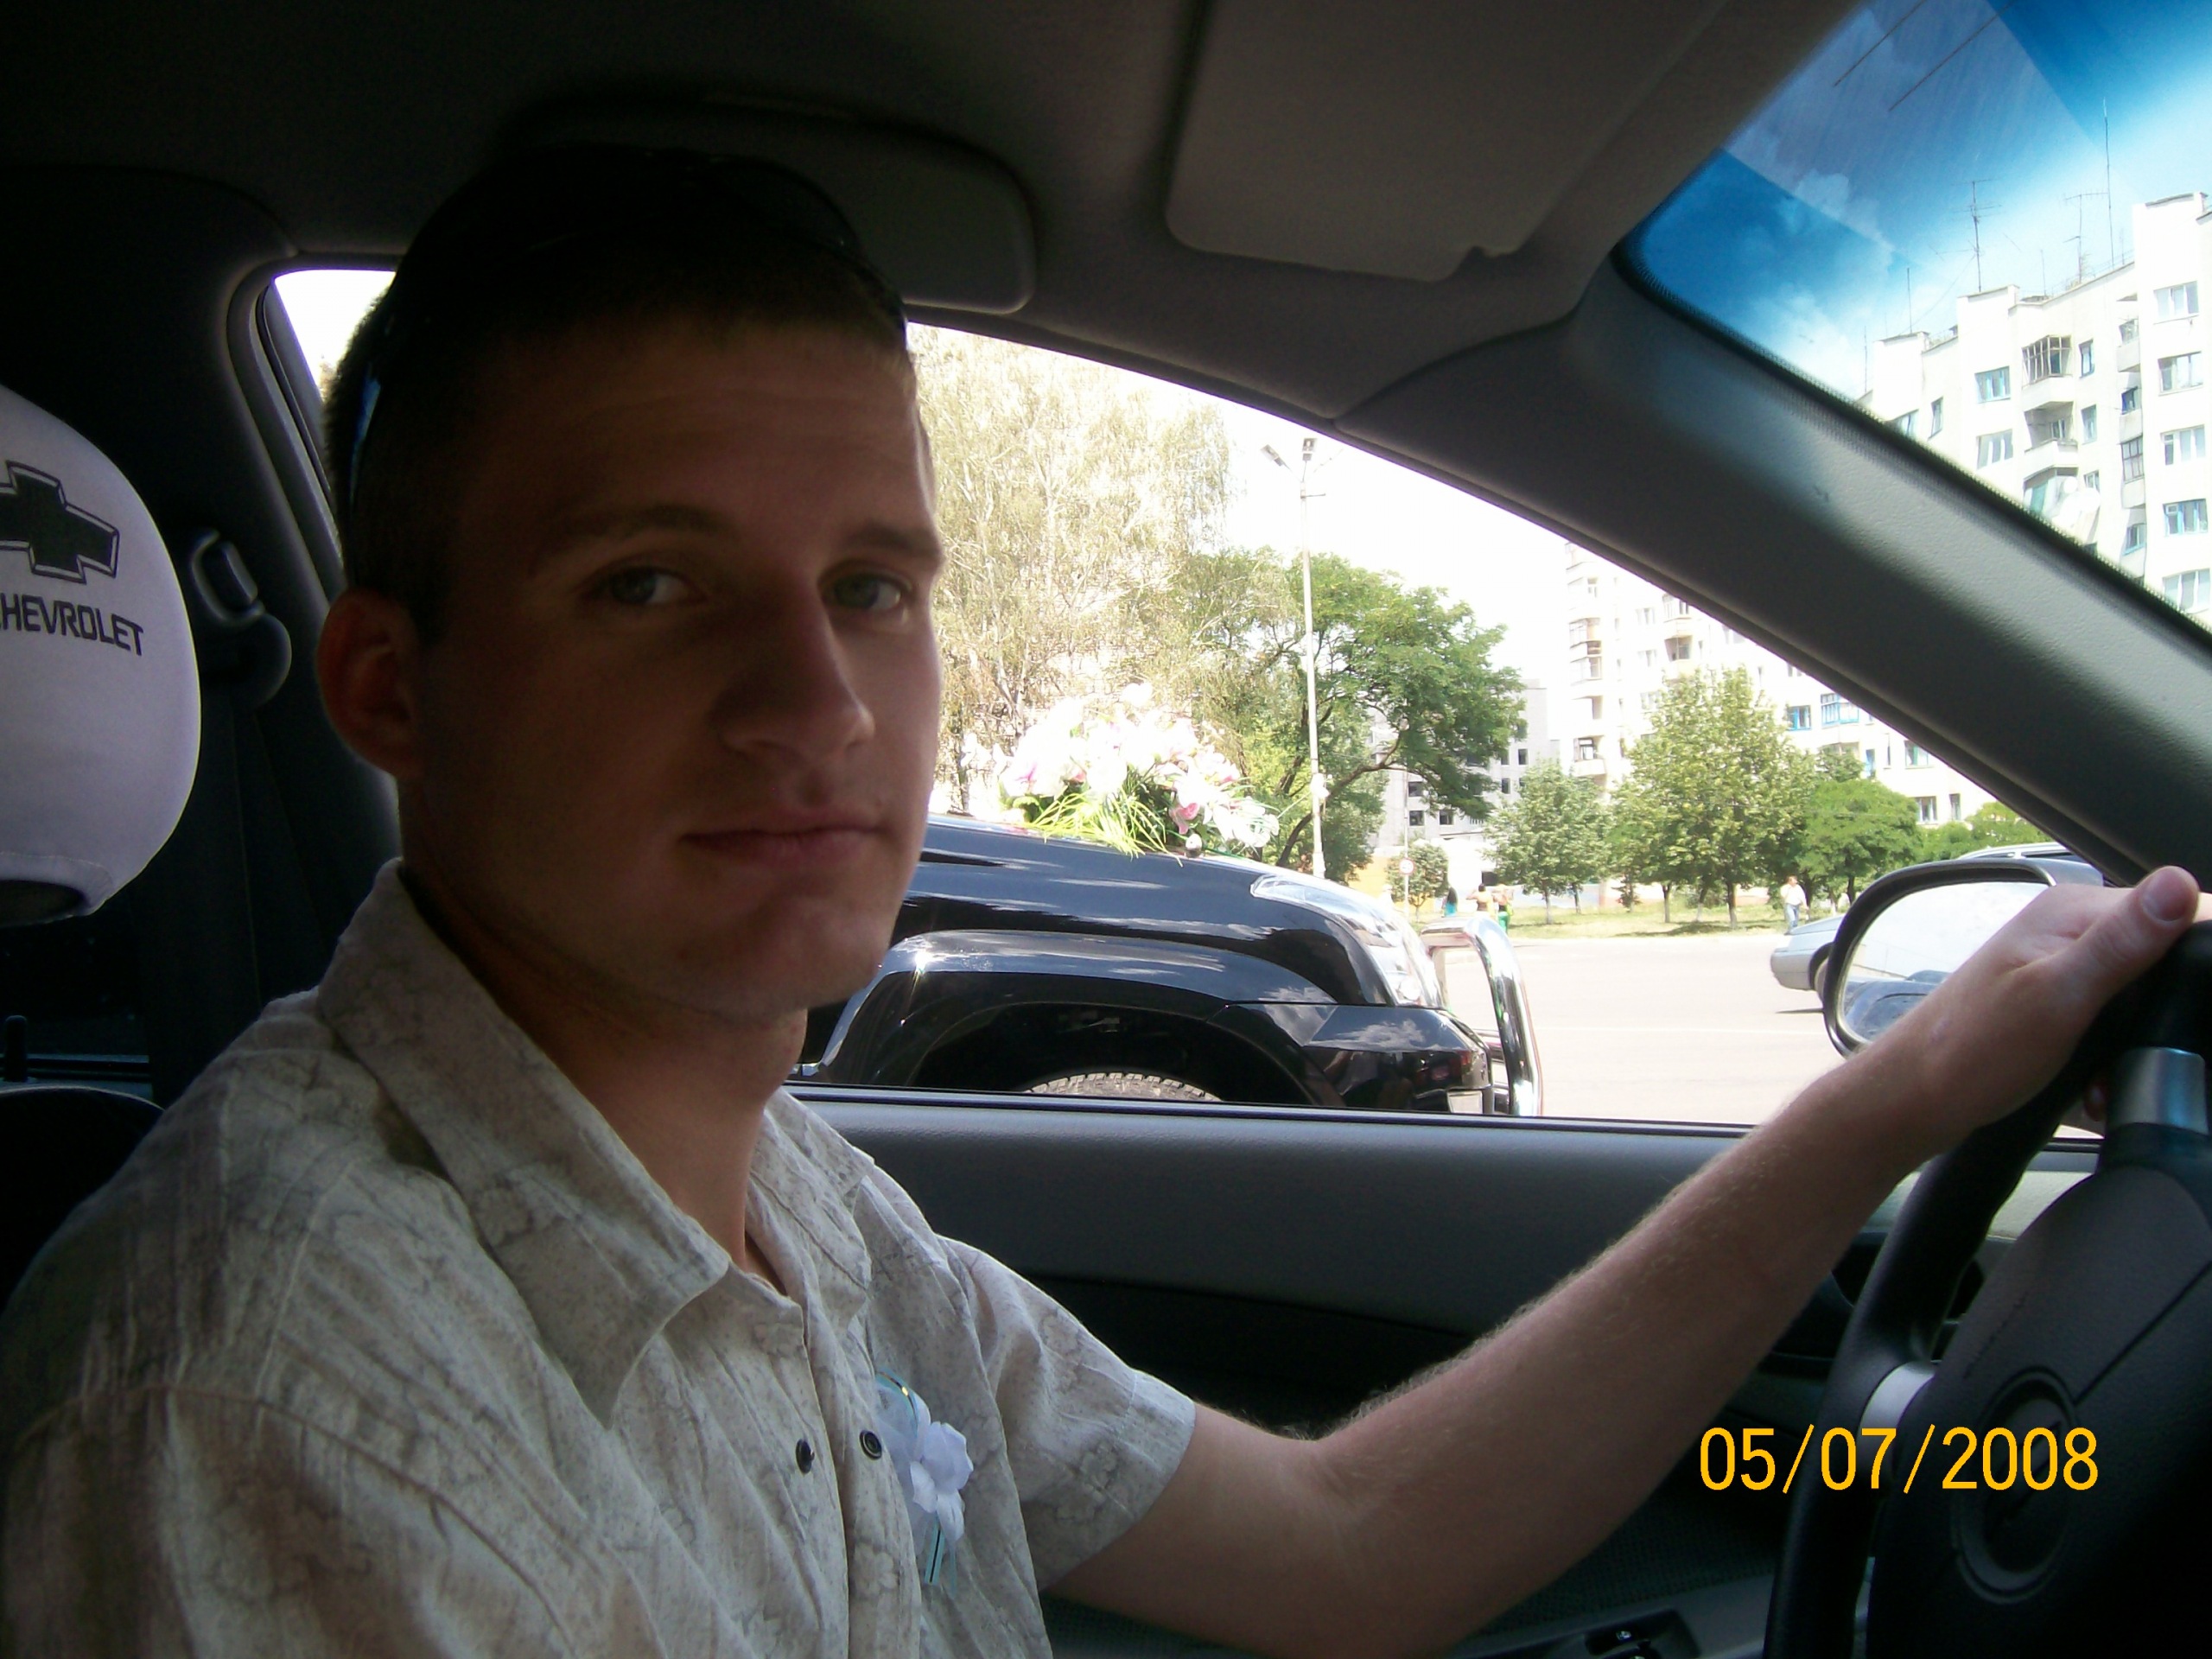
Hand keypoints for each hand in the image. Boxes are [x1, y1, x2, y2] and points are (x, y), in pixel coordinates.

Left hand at [1864, 867, 2202, 1161]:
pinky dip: (2112, 1060)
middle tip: (2132, 1053)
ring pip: (2143, 1001)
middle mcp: (2071, 931)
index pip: (2177, 909)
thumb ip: (2122, 942)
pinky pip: (2113, 1026)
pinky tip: (2092, 1086)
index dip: (2200, 958)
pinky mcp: (2060, 1006)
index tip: (2194, 1009)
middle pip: (2165, 961)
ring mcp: (2064, 968)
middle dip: (2164, 1015)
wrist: (1915, 1098)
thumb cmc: (1972, 1049)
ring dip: (2137, 1046)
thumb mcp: (2059, 995)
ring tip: (2104, 1076)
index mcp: (2073, 912)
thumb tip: (2178, 884)